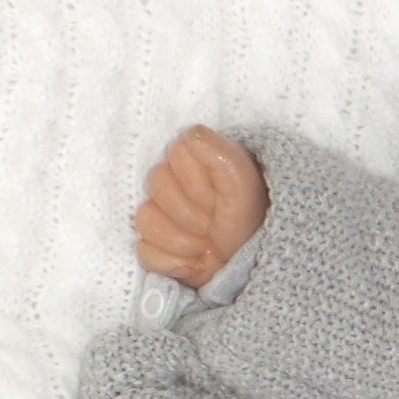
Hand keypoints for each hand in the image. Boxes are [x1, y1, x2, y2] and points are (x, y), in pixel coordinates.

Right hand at [133, 126, 268, 288]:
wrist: (254, 262)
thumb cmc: (252, 218)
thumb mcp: (244, 182)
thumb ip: (220, 154)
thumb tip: (192, 135)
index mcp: (190, 164)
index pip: (173, 157)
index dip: (196, 182)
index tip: (218, 198)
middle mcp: (170, 187)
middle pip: (155, 188)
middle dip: (190, 213)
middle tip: (213, 225)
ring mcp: (159, 218)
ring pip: (146, 221)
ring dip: (183, 240)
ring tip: (206, 246)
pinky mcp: (154, 249)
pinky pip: (145, 252)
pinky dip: (173, 262)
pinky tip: (194, 261)